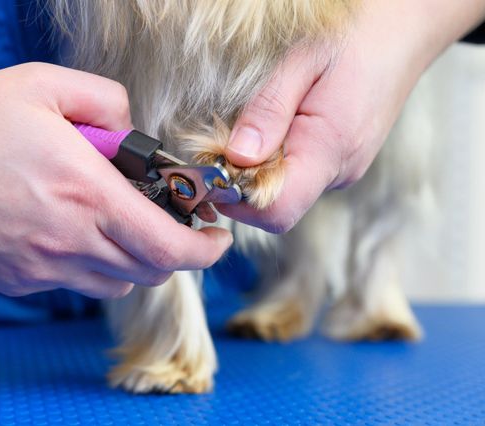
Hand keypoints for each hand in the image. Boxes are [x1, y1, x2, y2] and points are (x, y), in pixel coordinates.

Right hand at [0, 63, 232, 297]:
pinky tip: (72, 233)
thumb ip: (104, 99)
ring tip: (120, 226)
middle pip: (151, 270)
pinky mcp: (20, 282)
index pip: (169, 246)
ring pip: (117, 282)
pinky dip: (93, 265)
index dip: (206, 251)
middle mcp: (71, 241)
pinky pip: (76, 283)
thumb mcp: (39, 86)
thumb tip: (134, 129)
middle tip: (172, 226)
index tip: (216, 238)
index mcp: (86, 194)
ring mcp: (44, 268)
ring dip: (135, 260)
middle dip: (175, 252)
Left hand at [220, 0, 484, 232]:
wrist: (404, 33)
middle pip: (274, 207)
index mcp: (330, 150)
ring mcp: (341, 171)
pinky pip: (297, 177)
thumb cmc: (354, 39)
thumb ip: (268, 111)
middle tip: (223, 141)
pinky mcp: (339, 164)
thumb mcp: (301, 62)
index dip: (236, 197)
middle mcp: (338, 172)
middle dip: (239, 183)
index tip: (212, 165)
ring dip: (256, 171)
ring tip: (254, 127)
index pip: (276, 209)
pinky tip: (274, 129)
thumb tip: (236, 157)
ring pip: (284, 193)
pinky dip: (274, 162)